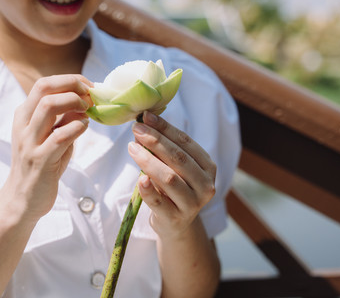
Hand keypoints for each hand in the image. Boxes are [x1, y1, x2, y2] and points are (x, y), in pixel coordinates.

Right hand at [7, 75, 91, 221]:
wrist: (22, 200)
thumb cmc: (41, 165)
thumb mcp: (51, 137)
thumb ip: (63, 119)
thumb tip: (84, 100)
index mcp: (24, 116)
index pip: (44, 84)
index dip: (69, 80)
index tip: (88, 87)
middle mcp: (23, 125)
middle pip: (44, 89)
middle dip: (72, 85)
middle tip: (90, 95)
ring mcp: (30, 142)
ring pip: (48, 106)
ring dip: (74, 103)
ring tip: (87, 111)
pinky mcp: (40, 160)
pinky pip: (60, 136)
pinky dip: (77, 127)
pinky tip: (84, 128)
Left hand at [128, 111, 216, 238]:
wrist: (175, 224)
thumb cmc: (173, 189)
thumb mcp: (174, 167)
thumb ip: (164, 148)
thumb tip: (144, 123)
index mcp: (207, 167)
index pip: (186, 142)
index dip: (165, 128)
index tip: (146, 117)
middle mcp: (205, 185)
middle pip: (178, 158)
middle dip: (155, 141)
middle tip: (137, 129)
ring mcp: (192, 204)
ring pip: (170, 178)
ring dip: (148, 160)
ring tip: (132, 148)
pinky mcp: (175, 218)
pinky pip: (159, 202)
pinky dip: (148, 190)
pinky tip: (140, 179)